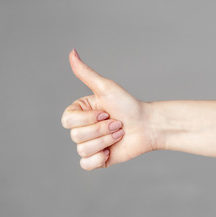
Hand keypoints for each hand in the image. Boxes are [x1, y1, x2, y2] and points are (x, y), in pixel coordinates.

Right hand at [61, 49, 155, 169]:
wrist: (147, 125)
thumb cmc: (128, 105)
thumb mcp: (105, 88)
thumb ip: (85, 73)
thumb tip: (72, 52)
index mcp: (79, 113)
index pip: (68, 121)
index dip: (88, 119)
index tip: (106, 112)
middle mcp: (82, 129)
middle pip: (76, 136)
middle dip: (101, 130)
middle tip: (117, 124)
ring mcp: (90, 144)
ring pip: (83, 149)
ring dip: (106, 141)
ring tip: (120, 133)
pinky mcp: (98, 159)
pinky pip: (86, 165)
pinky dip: (98, 159)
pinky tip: (110, 152)